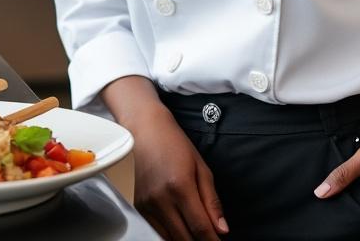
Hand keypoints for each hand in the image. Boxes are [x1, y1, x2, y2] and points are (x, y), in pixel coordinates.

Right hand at [127, 107, 228, 239]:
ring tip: (194, 231)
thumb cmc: (174, 144)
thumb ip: (212, 201)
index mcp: (180, 187)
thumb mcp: (201, 168)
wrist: (144, 129)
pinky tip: (178, 228)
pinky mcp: (137, 206)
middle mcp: (160, 199)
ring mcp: (145, 204)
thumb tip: (222, 229)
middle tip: (209, 238)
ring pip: (167, 238)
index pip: (200, 227)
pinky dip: (168, 234)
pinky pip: (154, 230)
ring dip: (184, 239)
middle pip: (183, 238)